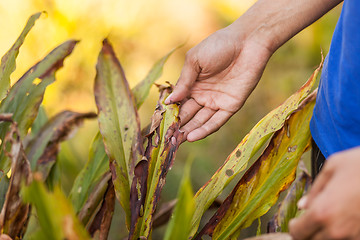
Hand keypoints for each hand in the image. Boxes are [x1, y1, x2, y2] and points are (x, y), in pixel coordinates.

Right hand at [166, 26, 271, 140]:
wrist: (247, 42)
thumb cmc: (219, 45)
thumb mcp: (195, 61)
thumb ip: (184, 82)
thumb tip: (169, 101)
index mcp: (192, 84)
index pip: (178, 103)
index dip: (170, 114)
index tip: (160, 125)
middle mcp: (203, 95)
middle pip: (188, 115)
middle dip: (177, 127)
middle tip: (167, 140)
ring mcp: (217, 102)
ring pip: (200, 121)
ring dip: (189, 131)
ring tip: (177, 142)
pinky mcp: (231, 106)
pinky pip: (217, 121)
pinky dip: (205, 130)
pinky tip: (192, 137)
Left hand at [289, 147, 359, 238]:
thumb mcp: (333, 168)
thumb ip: (314, 190)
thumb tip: (303, 206)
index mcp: (322, 211)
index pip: (297, 232)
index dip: (295, 226)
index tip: (298, 220)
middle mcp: (337, 230)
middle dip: (308, 232)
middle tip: (311, 221)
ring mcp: (354, 236)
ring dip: (325, 234)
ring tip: (330, 220)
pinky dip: (343, 234)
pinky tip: (345, 222)